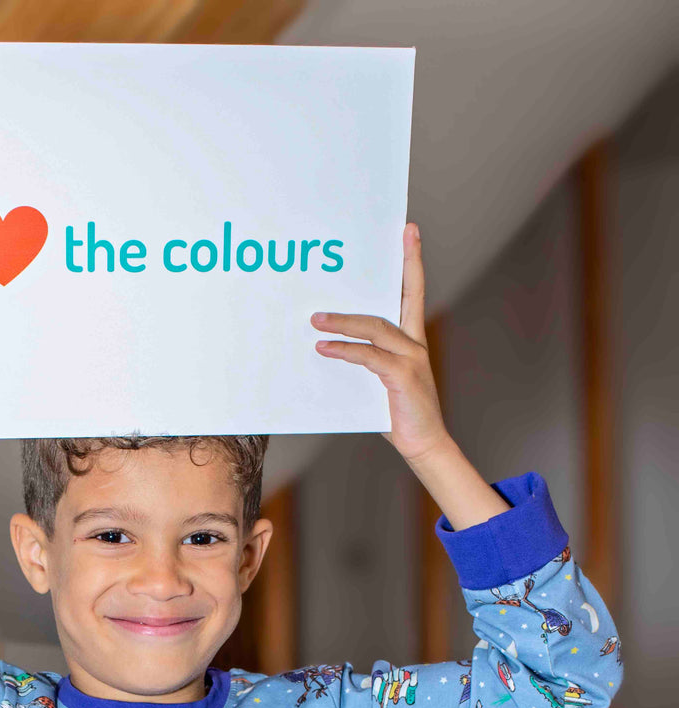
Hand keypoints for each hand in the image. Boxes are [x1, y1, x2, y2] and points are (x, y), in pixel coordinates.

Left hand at [311, 223, 450, 463]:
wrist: (423, 444)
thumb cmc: (396, 412)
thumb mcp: (377, 380)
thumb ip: (361, 359)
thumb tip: (324, 345)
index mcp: (411, 339)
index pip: (413, 292)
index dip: (412, 261)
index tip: (409, 231)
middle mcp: (415, 342)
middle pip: (400, 297)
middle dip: (392, 268)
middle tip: (364, 250)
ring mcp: (412, 358)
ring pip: (376, 327)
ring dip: (343, 322)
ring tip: (315, 320)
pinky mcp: (404, 376)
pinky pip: (370, 356)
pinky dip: (345, 351)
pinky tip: (325, 349)